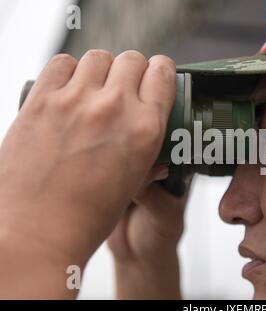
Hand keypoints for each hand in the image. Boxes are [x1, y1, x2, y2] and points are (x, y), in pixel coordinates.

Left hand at [0, 51, 175, 297]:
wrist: (37, 232)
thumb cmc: (87, 216)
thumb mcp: (134, 181)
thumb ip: (148, 150)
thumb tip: (153, 135)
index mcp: (146, 128)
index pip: (162, 72)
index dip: (160, 71)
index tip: (155, 76)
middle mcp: (115, 107)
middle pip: (132, 59)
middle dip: (132, 70)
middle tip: (124, 87)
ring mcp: (75, 101)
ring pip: (98, 57)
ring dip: (101, 70)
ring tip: (94, 90)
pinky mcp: (41, 100)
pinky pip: (61, 63)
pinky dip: (69, 72)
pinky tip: (68, 91)